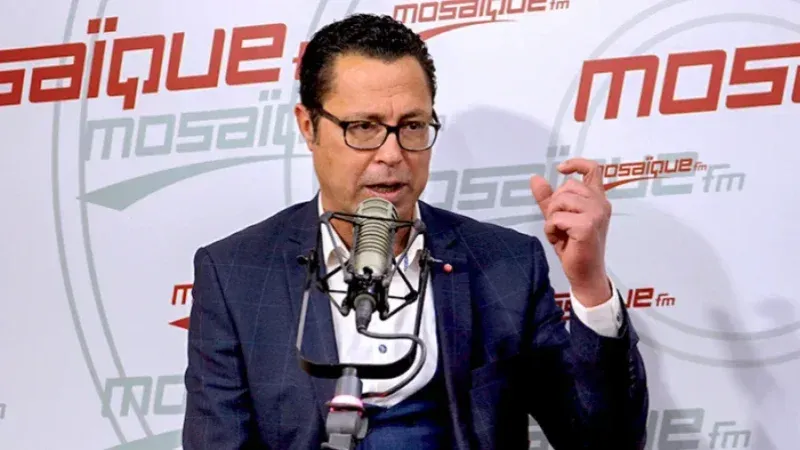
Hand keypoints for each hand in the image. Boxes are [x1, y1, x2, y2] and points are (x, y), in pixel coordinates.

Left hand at [530, 158, 611, 306]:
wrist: (584, 273)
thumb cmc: (574, 246)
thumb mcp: (558, 218)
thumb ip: (548, 198)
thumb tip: (535, 178)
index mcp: (597, 199)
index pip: (593, 169)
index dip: (576, 163)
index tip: (560, 169)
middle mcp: (601, 203)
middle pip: (568, 186)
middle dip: (555, 204)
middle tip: (560, 224)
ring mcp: (596, 213)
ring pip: (561, 200)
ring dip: (552, 218)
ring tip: (560, 233)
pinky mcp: (587, 226)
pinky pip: (557, 218)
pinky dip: (552, 229)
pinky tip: (560, 241)